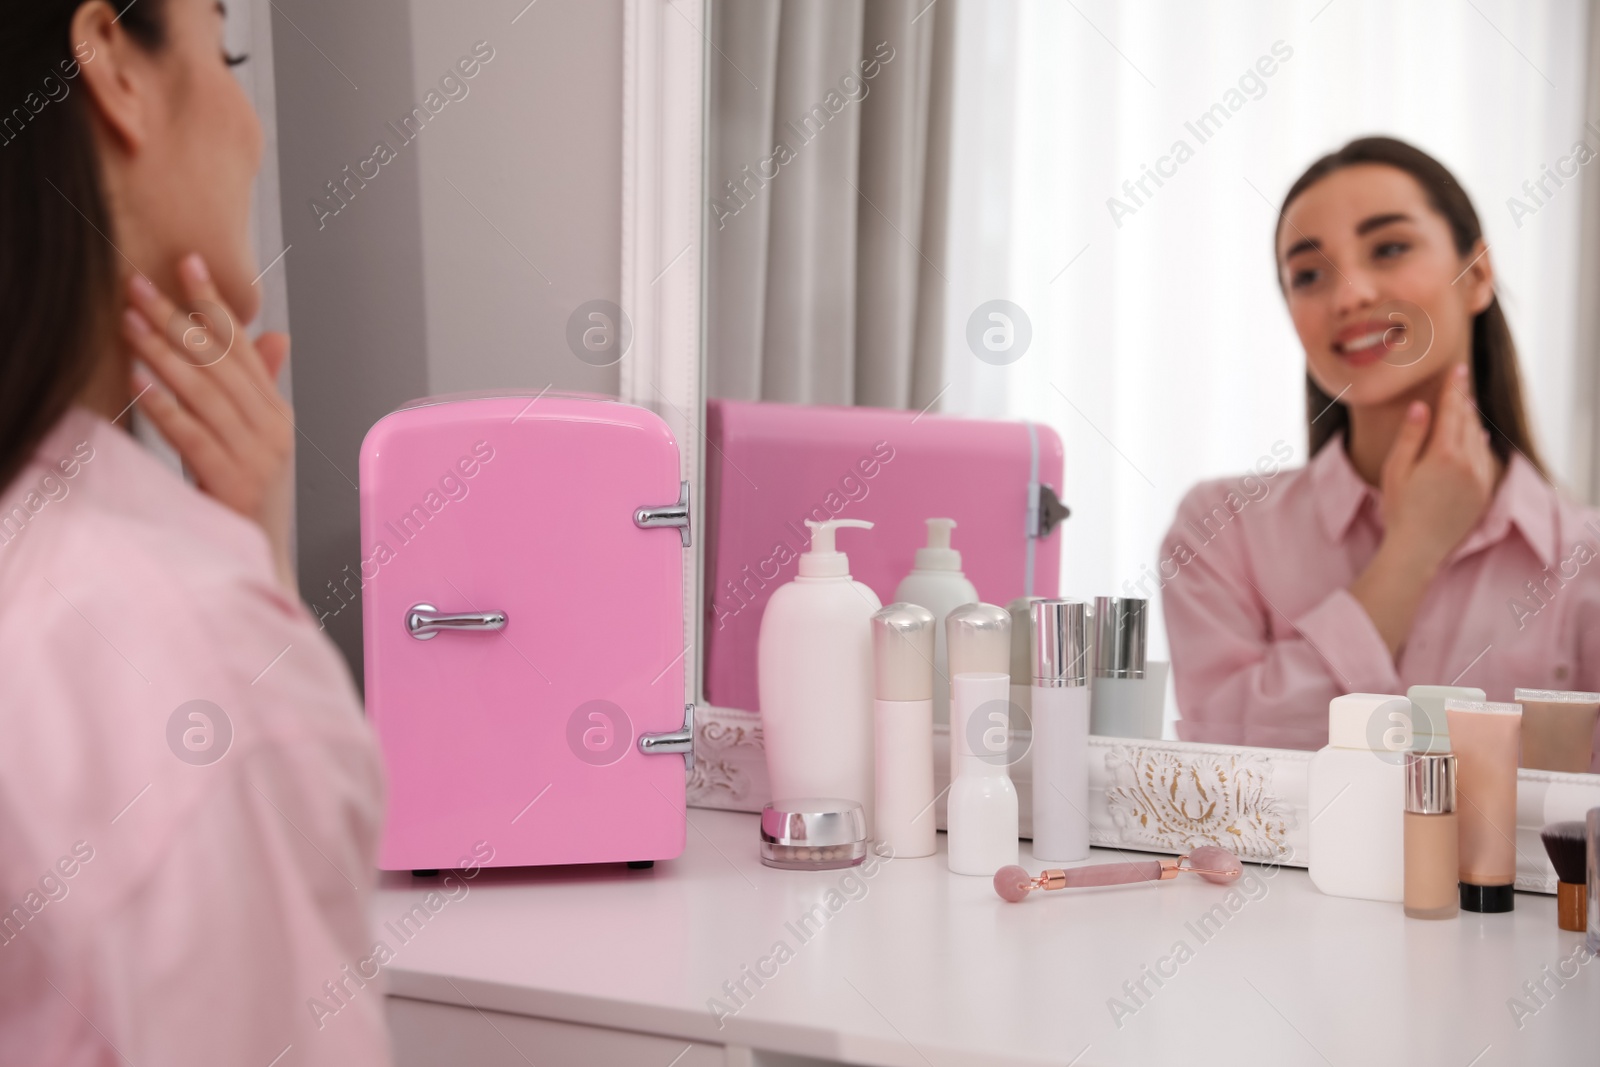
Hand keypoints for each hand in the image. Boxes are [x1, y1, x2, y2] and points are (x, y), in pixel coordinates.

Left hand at [121, 254, 296, 592]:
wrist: (257, 562)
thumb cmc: (248, 501)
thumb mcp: (259, 440)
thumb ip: (261, 387)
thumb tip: (274, 336)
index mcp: (276, 414)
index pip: (243, 346)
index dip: (215, 304)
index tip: (189, 265)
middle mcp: (272, 430)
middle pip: (219, 363)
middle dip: (177, 320)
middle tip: (140, 287)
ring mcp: (255, 456)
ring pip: (204, 393)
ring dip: (163, 354)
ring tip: (130, 322)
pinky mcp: (233, 482)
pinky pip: (193, 435)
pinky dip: (164, 406)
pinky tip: (139, 380)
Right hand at [1377, 362, 1499, 570]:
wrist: (1418, 549)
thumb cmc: (1399, 510)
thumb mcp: (1396, 470)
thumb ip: (1411, 436)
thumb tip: (1422, 407)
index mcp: (1444, 453)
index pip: (1452, 411)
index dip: (1454, 388)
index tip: (1458, 369)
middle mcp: (1468, 462)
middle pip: (1468, 422)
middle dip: (1464, 401)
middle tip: (1461, 382)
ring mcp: (1480, 478)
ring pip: (1479, 438)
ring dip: (1472, 420)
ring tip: (1466, 406)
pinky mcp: (1484, 492)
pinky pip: (1485, 457)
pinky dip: (1481, 442)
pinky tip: (1478, 436)